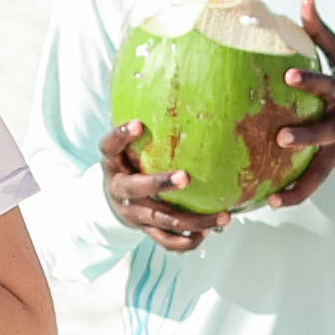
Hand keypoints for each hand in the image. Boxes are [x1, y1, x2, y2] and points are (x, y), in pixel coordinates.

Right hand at [97, 117, 226, 252]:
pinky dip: (189, 240)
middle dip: (161, 183)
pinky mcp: (146, 231)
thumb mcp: (123, 148)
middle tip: (186, 176)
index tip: (136, 124)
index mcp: (113, 166)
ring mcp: (135, 215)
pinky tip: (210, 232)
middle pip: (139, 190)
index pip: (110, 147)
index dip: (120, 136)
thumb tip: (167, 92)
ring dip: (194, 221)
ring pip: (163, 221)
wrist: (110, 202)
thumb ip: (137, 130)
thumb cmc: (126, 166)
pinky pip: (168, 242)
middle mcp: (122, 192)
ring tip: (225, 216)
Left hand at [242, 0, 334, 202]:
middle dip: (305, 136)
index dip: (310, 80)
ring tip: (272, 198)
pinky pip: (315, 181)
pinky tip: (271, 202)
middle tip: (280, 137)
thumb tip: (305, 0)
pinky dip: (296, 194)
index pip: (328, 84)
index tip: (290, 75)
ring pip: (320, 169)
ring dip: (298, 185)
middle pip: (325, 132)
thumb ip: (322, 32)